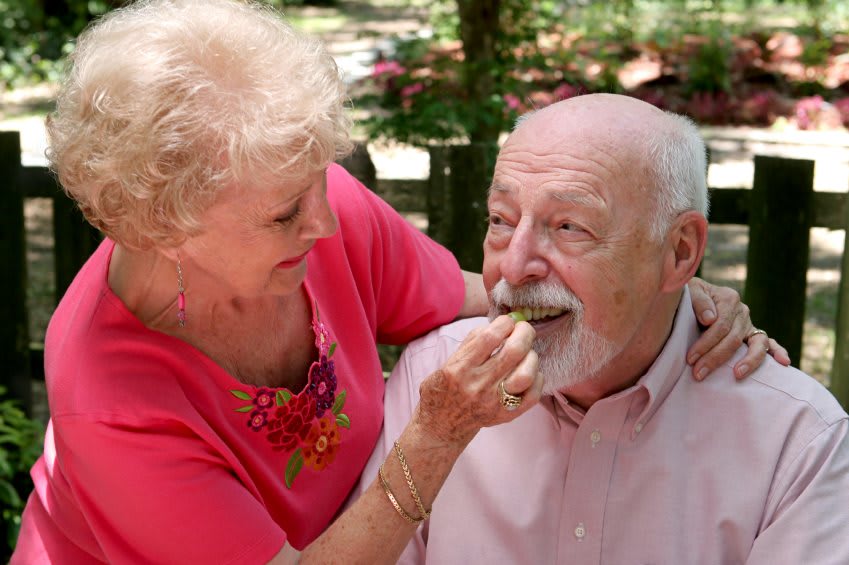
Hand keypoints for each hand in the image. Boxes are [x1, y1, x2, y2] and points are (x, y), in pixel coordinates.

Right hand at [413, 315, 541, 447]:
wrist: (441, 424)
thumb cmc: (445, 386)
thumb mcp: (450, 361)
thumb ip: (473, 341)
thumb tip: (502, 324)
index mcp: (460, 368)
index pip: (489, 337)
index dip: (504, 323)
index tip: (507, 321)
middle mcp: (478, 385)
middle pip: (513, 352)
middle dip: (524, 333)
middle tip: (524, 329)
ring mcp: (493, 402)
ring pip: (526, 374)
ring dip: (531, 357)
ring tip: (526, 353)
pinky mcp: (505, 415)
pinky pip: (532, 395)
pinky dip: (537, 378)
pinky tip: (529, 372)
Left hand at [686, 277, 790, 379]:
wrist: (692, 297)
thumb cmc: (688, 296)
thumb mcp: (689, 291)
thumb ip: (698, 301)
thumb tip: (710, 319)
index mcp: (728, 298)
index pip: (720, 325)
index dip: (705, 343)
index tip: (690, 359)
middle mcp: (742, 310)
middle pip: (734, 338)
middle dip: (715, 358)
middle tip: (699, 373)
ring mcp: (749, 323)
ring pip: (757, 343)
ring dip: (748, 361)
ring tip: (737, 374)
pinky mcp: (753, 334)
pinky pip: (769, 343)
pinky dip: (777, 352)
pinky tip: (783, 362)